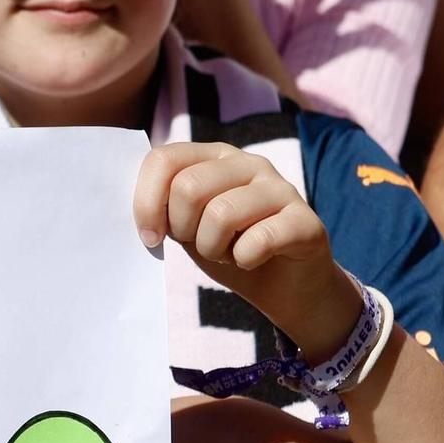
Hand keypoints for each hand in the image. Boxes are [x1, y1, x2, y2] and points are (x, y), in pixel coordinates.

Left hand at [135, 142, 362, 360]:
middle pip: (188, 187)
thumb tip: (138, 211)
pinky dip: (244, 261)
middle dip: (183, 229)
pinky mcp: (305, 220)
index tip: (150, 237)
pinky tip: (252, 260)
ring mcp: (281, 188)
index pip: (163, 159)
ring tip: (227, 252)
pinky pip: (258, 240)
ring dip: (213, 249)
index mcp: (213, 156)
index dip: (146, 203)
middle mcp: (248, 162)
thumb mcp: (186, 224)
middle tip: (199, 244)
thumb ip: (163, 207)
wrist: (284, 286)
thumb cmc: (227, 248)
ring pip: (221, 214)